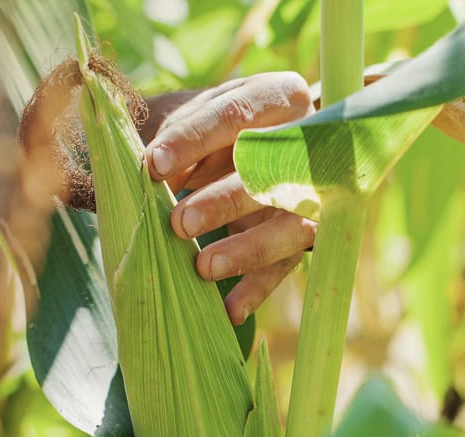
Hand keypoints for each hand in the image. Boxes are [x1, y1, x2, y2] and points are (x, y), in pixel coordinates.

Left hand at [145, 72, 316, 325]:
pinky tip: (228, 311)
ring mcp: (315, 192)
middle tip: (179, 224)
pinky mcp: (310, 233)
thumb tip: (149, 168)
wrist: (266, 144)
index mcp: (279, 97)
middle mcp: (307, 142)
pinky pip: (287, 265)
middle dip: (223, 201)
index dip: (194, 139)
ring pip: (291, 225)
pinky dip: (256, 290)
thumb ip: (180, 134)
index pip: (238, 115)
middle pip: (269, 174)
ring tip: (202, 269)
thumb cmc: (219, 128)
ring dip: (247, 248)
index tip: (153, 165)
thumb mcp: (201, 117)